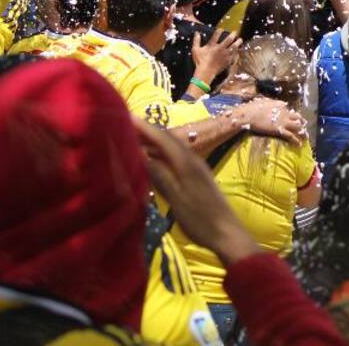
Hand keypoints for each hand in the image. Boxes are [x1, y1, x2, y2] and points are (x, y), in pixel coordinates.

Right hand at [133, 118, 258, 265]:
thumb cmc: (201, 220)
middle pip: (166, 139)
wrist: (227, 234)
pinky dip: (159, 154)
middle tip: (121, 126)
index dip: (143, 127)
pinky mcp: (195, 177)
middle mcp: (192, 160)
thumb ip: (161, 177)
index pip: (162, 138)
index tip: (124, 116)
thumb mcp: (177, 200)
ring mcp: (195, 168)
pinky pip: (173, 158)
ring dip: (151, 142)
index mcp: (186, 163)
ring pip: (170, 148)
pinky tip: (148, 160)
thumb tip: (142, 155)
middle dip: (145, 131)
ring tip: (130, 140)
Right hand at [192, 29, 241, 83]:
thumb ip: (196, 41)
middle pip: (229, 39)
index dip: (220, 30)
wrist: (206, 72)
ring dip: (238, 42)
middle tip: (235, 32)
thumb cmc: (200, 61)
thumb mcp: (195, 50)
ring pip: (234, 46)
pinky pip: (234, 54)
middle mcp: (220, 48)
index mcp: (212, 45)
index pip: (216, 34)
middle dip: (233, 34)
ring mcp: (225, 55)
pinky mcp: (228, 60)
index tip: (222, 29)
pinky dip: (237, 51)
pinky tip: (238, 50)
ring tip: (240, 39)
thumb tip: (196, 33)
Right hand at [238, 97, 304, 144]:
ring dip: (302, 132)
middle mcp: (285, 112)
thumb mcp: (264, 101)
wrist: (249, 114)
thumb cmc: (253, 107)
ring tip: (305, 136)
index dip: (292, 115)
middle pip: (297, 117)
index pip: (290, 110)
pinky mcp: (280, 130)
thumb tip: (274, 103)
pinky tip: (299, 144)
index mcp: (280, 105)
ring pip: (297, 126)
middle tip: (303, 127)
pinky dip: (296, 140)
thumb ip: (271, 103)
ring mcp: (283, 121)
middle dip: (301, 122)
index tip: (293, 119)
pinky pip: (291, 136)